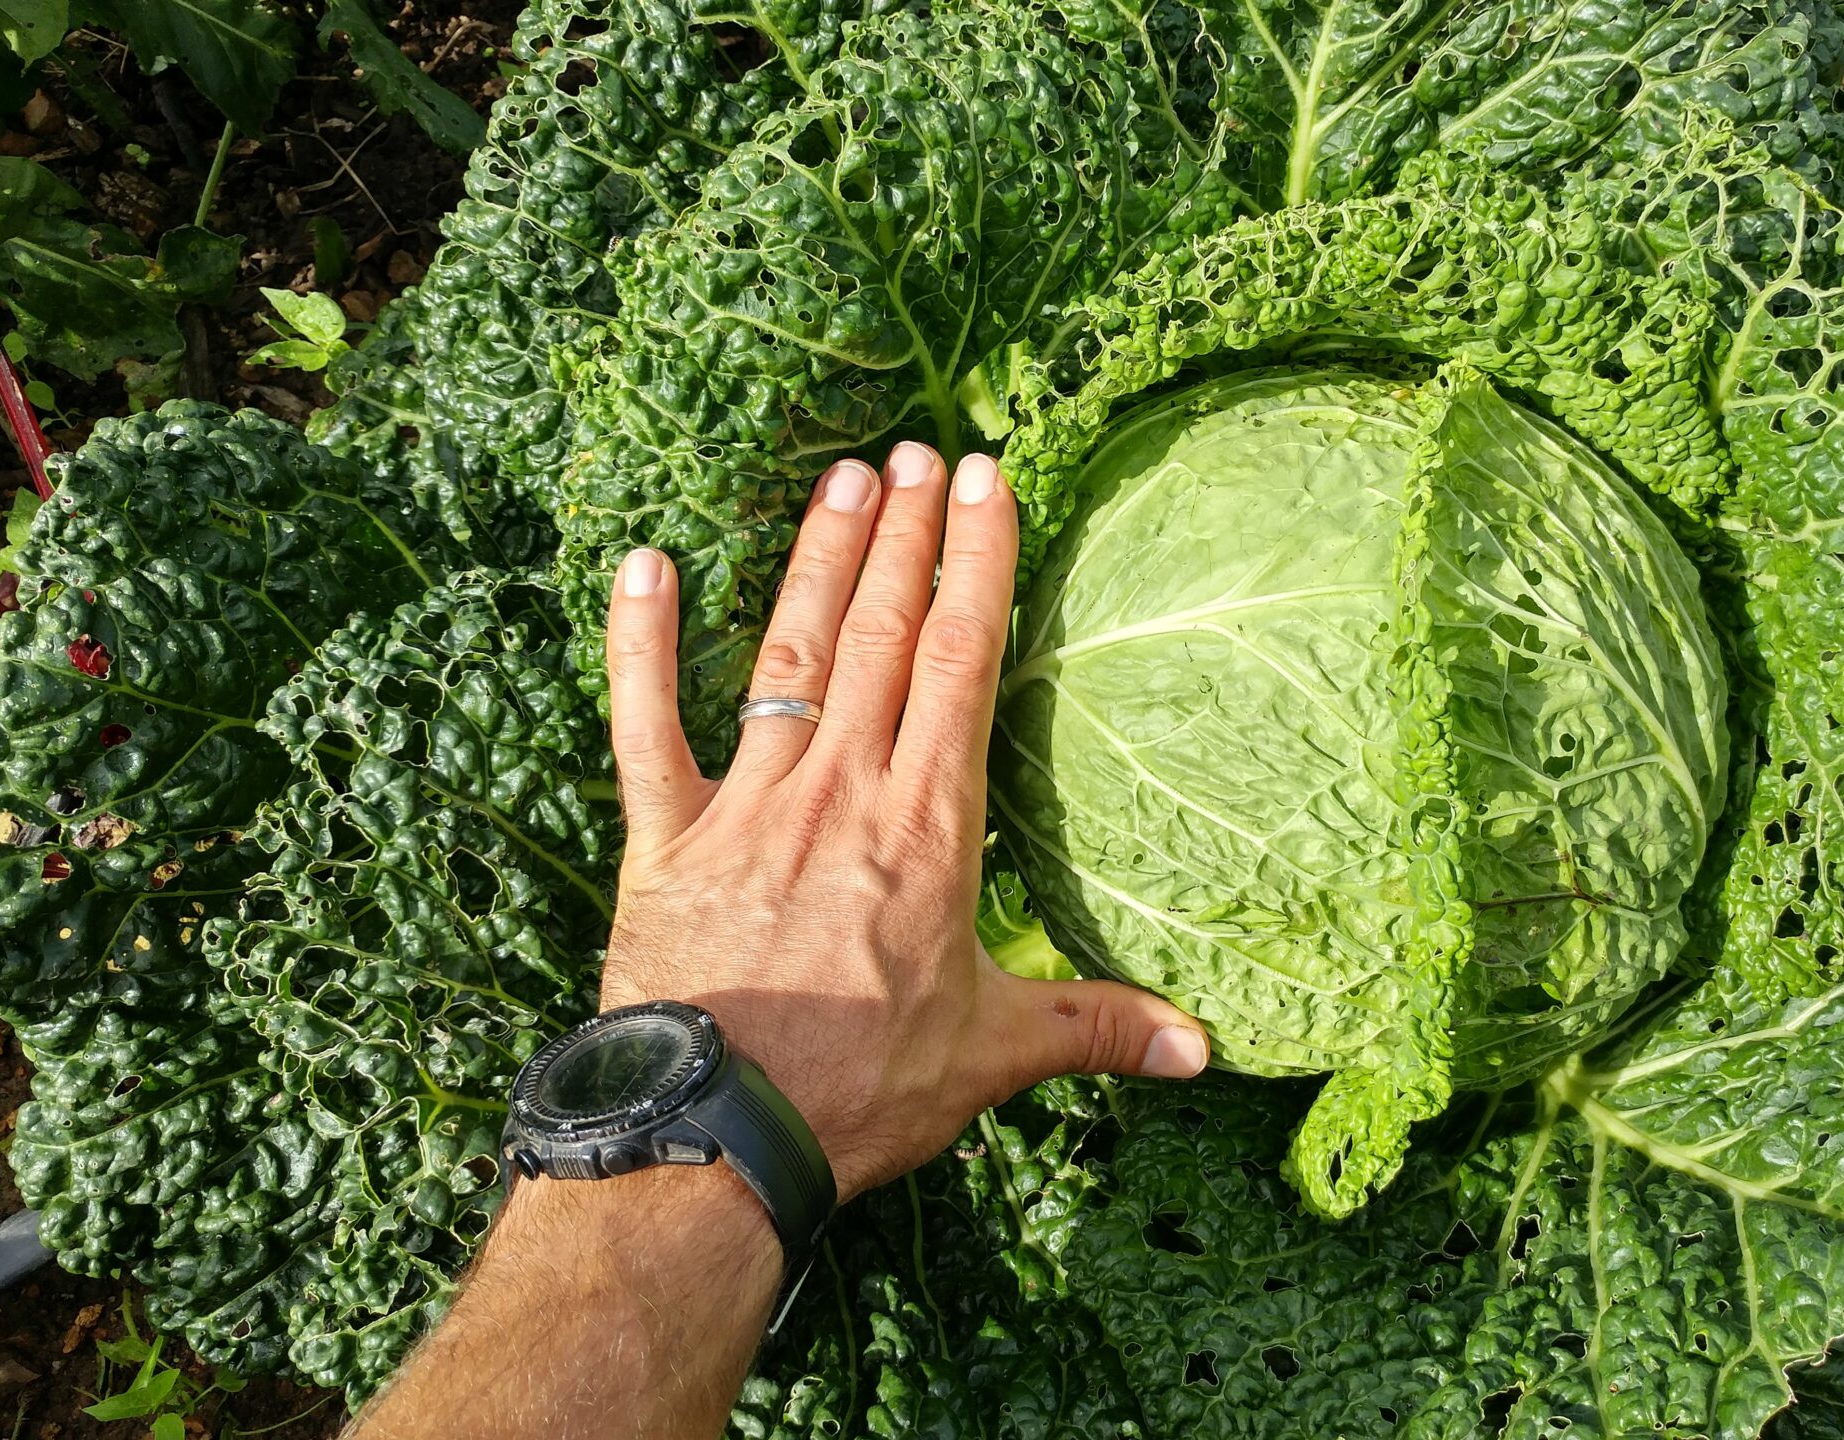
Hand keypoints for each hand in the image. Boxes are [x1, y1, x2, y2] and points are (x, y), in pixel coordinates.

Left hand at [598, 441, 1209, 1201]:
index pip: (960, 663)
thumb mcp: (991, 1055)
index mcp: (928, 828)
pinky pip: (644, 723)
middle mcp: (840, 790)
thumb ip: (1095, 1028)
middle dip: (905, 535)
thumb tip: (1202, 1050)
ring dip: (817, 560)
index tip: (987, 482)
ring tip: (844, 476)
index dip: (975, 564)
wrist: (715, 1137)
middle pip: (881, 633)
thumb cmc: (858, 1093)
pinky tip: (643, 564)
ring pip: (789, 651)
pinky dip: (641, 643)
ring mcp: (747, 804)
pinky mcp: (663, 838)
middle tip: (920, 451)